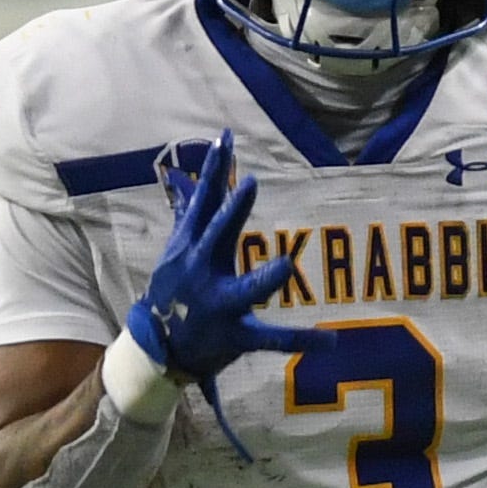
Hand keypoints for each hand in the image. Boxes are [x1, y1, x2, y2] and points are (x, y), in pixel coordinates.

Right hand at [125, 133, 304, 383]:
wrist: (156, 346)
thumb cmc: (174, 291)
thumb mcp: (176, 253)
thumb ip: (188, 217)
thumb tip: (185, 183)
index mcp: (191, 248)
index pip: (204, 203)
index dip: (215, 172)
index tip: (226, 141)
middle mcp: (202, 271)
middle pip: (217, 236)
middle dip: (231, 211)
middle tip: (250, 183)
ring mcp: (218, 304)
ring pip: (244, 291)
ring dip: (264, 279)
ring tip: (287, 265)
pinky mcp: (234, 335)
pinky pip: (271, 339)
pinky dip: (300, 340)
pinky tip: (330, 340)